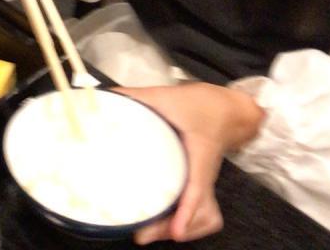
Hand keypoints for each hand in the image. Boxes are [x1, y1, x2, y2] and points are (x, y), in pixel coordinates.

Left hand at [116, 83, 264, 243]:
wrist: (225, 108)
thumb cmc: (198, 104)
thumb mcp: (165, 96)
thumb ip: (134, 97)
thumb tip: (103, 97)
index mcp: (198, 152)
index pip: (196, 186)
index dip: (186, 211)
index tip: (176, 231)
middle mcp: (205, 173)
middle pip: (200, 212)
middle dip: (175, 226)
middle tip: (144, 234)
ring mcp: (207, 182)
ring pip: (206, 217)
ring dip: (182, 228)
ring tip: (150, 232)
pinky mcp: (204, 185)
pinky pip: (205, 215)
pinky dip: (189, 224)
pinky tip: (168, 226)